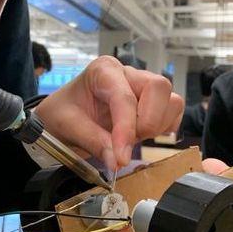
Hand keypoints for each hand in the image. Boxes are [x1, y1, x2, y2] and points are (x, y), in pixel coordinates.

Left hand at [35, 56, 183, 167]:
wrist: (59, 117)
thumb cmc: (61, 114)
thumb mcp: (67, 126)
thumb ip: (92, 141)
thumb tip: (117, 161)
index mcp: (103, 70)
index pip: (124, 97)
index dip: (126, 129)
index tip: (120, 157)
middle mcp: (127, 74)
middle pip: (159, 87)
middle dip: (148, 121)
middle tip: (126, 143)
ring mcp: (142, 87)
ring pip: (171, 100)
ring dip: (156, 126)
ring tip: (129, 139)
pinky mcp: (152, 103)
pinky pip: (173, 113)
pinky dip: (163, 129)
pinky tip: (140, 136)